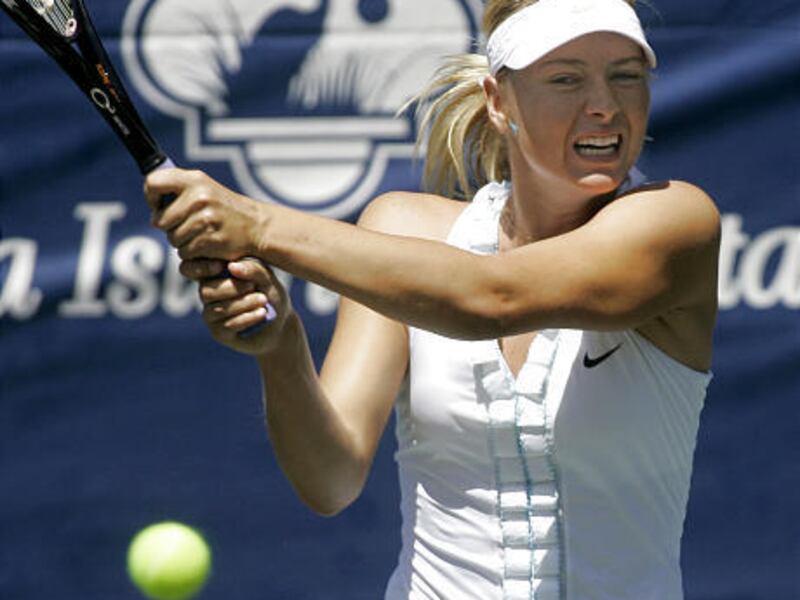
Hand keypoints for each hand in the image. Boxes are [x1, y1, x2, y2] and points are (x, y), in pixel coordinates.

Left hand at [145, 168, 267, 260]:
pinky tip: (206, 244)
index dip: (151, 197)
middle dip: (168, 227)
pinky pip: (185, 252)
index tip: (160, 206)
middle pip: (159, 220)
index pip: (153, 182)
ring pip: (172, 239)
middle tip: (186, 224)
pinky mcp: (210, 240)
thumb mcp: (204, 187)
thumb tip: (149, 194)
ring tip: (200, 233)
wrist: (256, 226)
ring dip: (182, 241)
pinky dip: (193, 252)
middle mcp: (199, 197)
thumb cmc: (224, 208)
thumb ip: (177, 187)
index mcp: (194, 180)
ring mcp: (205, 219)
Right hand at [182, 258, 292, 355]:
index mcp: (213, 275)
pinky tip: (262, 313)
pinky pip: (227, 325)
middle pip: (206, 292)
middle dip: (231, 288)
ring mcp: (211, 316)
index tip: (222, 266)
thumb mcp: (266, 277)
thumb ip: (252, 268)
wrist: (280, 322)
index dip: (201, 267)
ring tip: (263, 300)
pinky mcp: (220, 333)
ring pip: (217, 310)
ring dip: (242, 303)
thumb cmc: (270, 293)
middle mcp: (207, 295)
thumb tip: (232, 266)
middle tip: (253, 285)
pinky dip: (247, 317)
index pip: (191, 269)